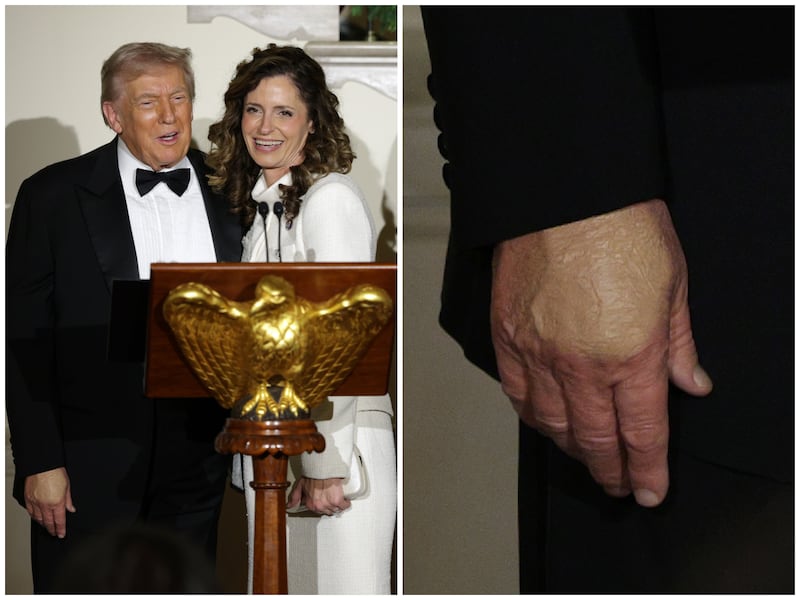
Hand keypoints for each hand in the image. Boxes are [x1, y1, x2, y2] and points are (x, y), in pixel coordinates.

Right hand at [24, 467, 75, 537]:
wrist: (42, 465)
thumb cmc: (56, 473)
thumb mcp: (68, 486)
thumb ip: (69, 500)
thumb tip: (71, 509)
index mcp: (57, 502)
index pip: (60, 520)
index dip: (61, 529)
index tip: (61, 534)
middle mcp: (46, 504)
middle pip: (48, 522)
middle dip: (52, 529)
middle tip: (54, 533)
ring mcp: (36, 502)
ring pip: (38, 518)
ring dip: (43, 524)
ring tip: (47, 527)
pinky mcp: (28, 499)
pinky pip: (30, 512)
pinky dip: (34, 517)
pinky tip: (37, 519)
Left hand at [287, 476, 350, 515]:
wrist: (322, 468)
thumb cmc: (313, 474)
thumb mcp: (300, 485)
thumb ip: (294, 497)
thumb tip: (290, 505)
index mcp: (310, 504)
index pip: (318, 511)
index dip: (323, 505)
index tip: (325, 501)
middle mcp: (319, 506)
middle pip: (328, 511)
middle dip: (330, 506)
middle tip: (332, 500)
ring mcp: (329, 504)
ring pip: (336, 510)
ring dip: (338, 506)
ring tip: (339, 500)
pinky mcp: (338, 500)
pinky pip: (344, 506)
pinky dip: (346, 503)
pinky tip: (345, 500)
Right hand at [491, 199, 712, 506]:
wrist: (566, 195)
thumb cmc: (621, 227)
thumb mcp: (674, 285)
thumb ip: (679, 344)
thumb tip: (690, 383)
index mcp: (632, 355)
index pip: (641, 433)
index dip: (646, 471)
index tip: (648, 490)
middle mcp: (582, 365)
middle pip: (595, 440)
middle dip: (610, 470)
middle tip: (617, 483)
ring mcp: (539, 354)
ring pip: (552, 424)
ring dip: (571, 449)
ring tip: (584, 455)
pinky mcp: (508, 337)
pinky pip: (516, 394)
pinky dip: (532, 416)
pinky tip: (543, 421)